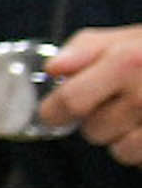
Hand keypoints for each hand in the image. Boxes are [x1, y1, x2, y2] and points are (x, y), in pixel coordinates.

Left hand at [44, 24, 141, 163]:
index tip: (53, 114)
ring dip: (124, 139)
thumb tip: (53, 70)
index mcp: (127, 62)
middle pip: (92, 131)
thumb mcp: (133, 36)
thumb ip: (87, 48)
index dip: (53, 111)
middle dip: (97, 120)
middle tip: (117, 104)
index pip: (70, 101)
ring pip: (120, 151)